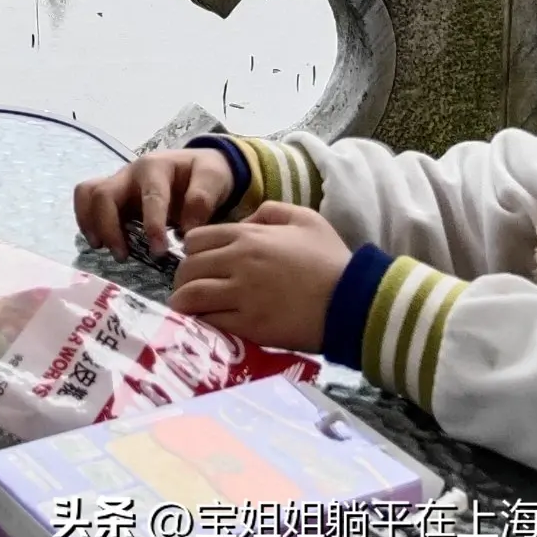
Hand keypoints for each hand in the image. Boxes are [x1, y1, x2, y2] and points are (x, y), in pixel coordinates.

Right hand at [75, 147, 236, 258]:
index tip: (159, 251)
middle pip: (104, 194)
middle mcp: (130, 173)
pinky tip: (100, 242)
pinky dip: (87, 220)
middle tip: (122, 256)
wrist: (197, 165)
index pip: (150, 197)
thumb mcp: (213, 178)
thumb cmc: (204, 173)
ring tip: (103, 248)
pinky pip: (86, 200)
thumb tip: (186, 232)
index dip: (152, 225)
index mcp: (156, 168)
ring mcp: (118, 182)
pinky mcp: (113, 194)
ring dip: (91, 222)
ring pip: (88, 194)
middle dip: (109, 227)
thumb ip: (202, 200)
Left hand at [169, 202, 351, 351]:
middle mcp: (238, 263)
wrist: (353, 301)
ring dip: (184, 302)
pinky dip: (202, 322)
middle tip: (188, 288)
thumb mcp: (304, 219)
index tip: (197, 264)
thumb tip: (247, 218)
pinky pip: (211, 321)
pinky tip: (205, 324)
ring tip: (186, 309)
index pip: (196, 240)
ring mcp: (242, 296)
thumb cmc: (330, 259)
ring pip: (192, 296)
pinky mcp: (251, 326)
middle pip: (188, 268)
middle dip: (182, 279)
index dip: (191, 252)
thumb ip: (270, 211)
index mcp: (247, 236)